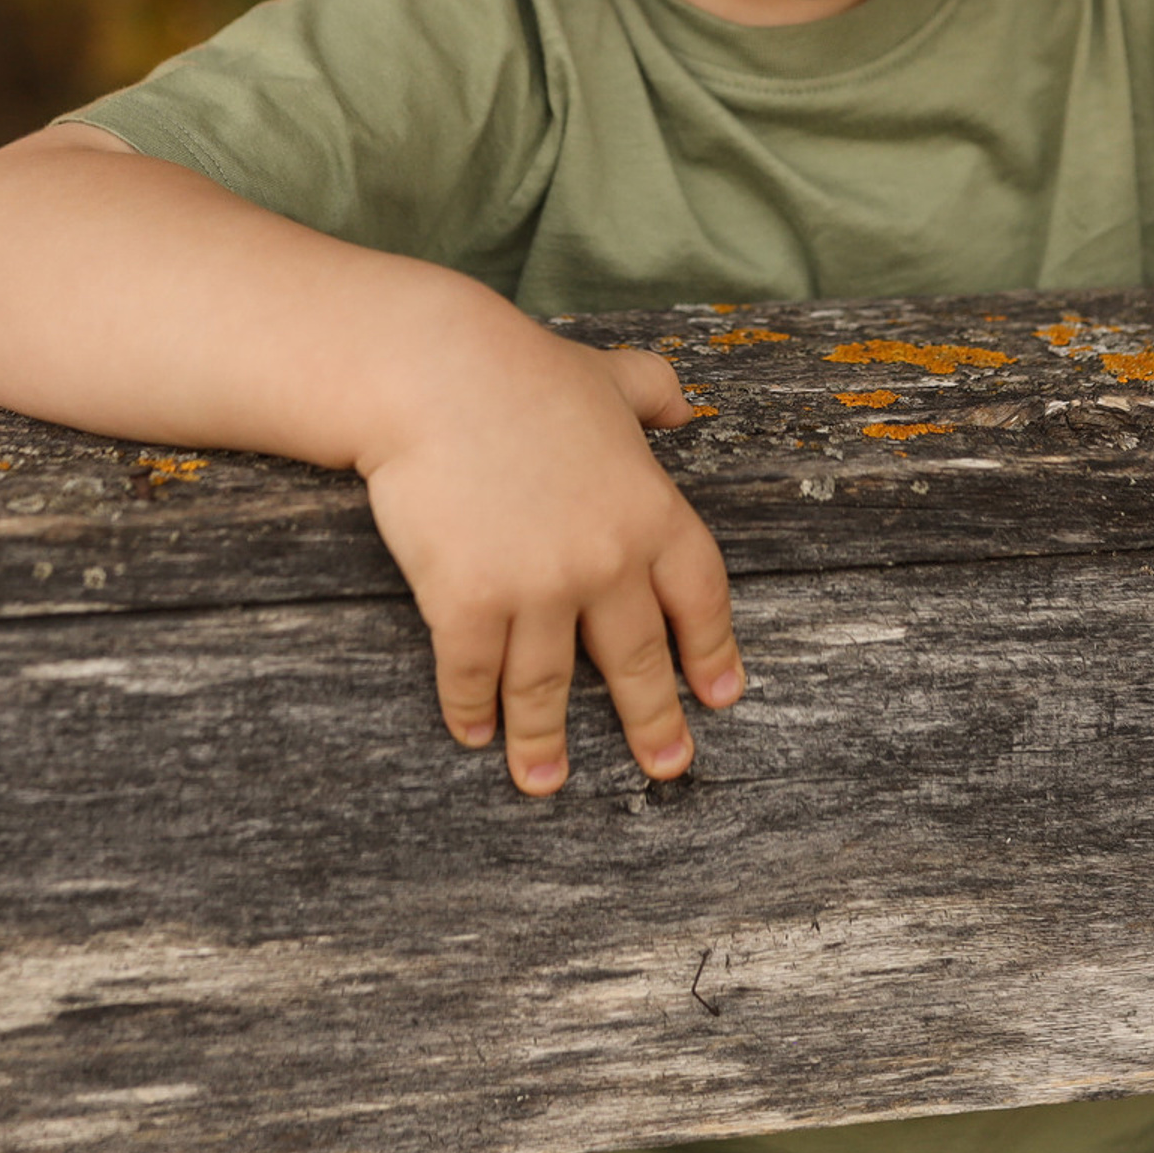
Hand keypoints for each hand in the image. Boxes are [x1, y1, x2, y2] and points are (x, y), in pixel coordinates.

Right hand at [359, 321, 744, 794]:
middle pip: (635, 660)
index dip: (710, 652)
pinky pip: (475, 677)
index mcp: (651, 510)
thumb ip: (652, 392)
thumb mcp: (606, 375)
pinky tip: (473, 734)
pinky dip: (473, 711)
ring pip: (549, 686)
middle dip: (651, 722)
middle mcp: (606, 561)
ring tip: (547, 781)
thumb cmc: (520, 371)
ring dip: (546, 740)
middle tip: (667, 767)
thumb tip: (686, 405)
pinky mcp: (470, 604)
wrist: (434, 375)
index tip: (719, 696)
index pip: (699, 598)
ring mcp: (539, 589)